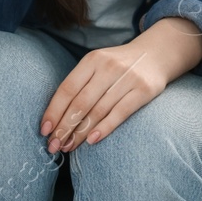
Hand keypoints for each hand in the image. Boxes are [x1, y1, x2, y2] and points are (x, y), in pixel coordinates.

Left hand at [40, 38, 169, 152]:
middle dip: (64, 127)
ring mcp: (127, 78)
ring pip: (98, 111)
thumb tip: (56, 118)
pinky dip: (104, 128)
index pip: (67, 89)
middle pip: (80, 103)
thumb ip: (80, 85)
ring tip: (69, 146)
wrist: (157, 53)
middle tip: (54, 146)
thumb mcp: (98, 66)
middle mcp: (108, 67)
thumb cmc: (119, 66)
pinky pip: (120, 113)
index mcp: (92, 60)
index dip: (54, 111)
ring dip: (81, 133)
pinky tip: (92, 141)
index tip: (44, 131)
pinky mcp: (143, 90)